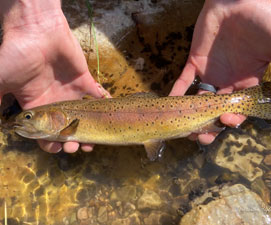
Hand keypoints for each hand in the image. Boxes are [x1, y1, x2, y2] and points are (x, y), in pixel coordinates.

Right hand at [0, 1, 109, 152]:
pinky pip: (98, 95)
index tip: (57, 149)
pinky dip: (105, 104)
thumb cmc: (16, 54)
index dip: (50, 143)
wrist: (36, 30)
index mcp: (36, 107)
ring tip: (92, 143)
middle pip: (66, 129)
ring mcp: (71, 93)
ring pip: (84, 117)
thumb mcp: (1, 80)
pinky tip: (108, 116)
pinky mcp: (85, 81)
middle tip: (76, 148)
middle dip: (71, 141)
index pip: (44, 133)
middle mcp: (55, 103)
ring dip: (90, 130)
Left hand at [170, 0, 270, 143]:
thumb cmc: (262, 20)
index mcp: (247, 84)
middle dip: (208, 126)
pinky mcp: (194, 64)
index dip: (233, 119)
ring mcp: (210, 75)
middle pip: (216, 112)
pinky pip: (184, 81)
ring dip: (191, 115)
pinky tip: (170, 103)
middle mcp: (227, 84)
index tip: (226, 121)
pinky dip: (176, 92)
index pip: (239, 110)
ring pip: (198, 102)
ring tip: (183, 128)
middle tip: (199, 137)